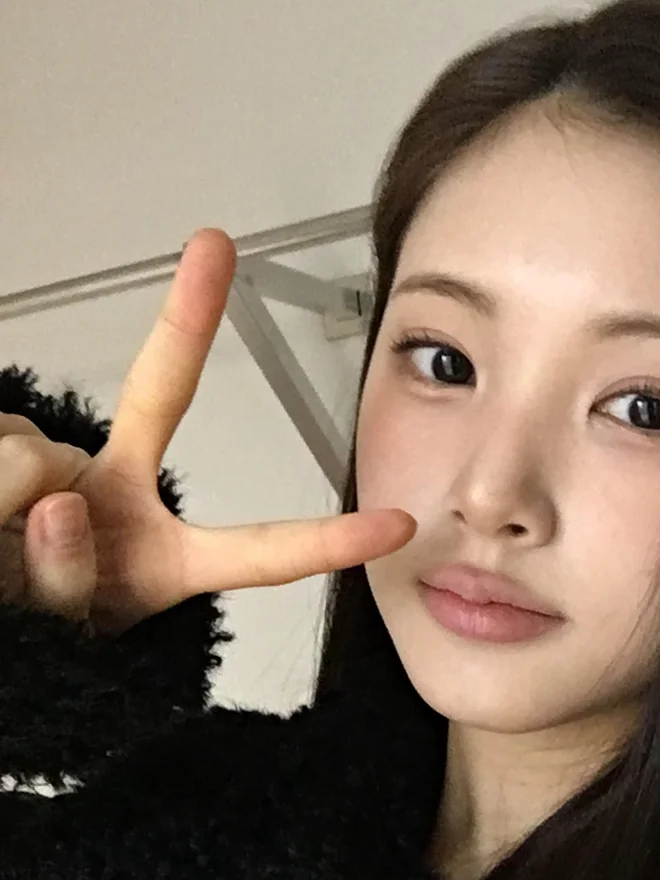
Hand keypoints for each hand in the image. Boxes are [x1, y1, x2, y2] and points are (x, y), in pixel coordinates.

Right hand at [0, 228, 415, 634]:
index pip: (254, 553)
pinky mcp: (11, 442)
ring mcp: (61, 468)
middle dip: (191, 318)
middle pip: (158, 395)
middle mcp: (117, 501)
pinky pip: (0, 448)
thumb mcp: (55, 630)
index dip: (326, 542)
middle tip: (214, 248)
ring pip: (33, 460)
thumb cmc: (19, 626)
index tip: (399, 526)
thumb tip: (57, 499)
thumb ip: (63, 578)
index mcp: (159, 566)